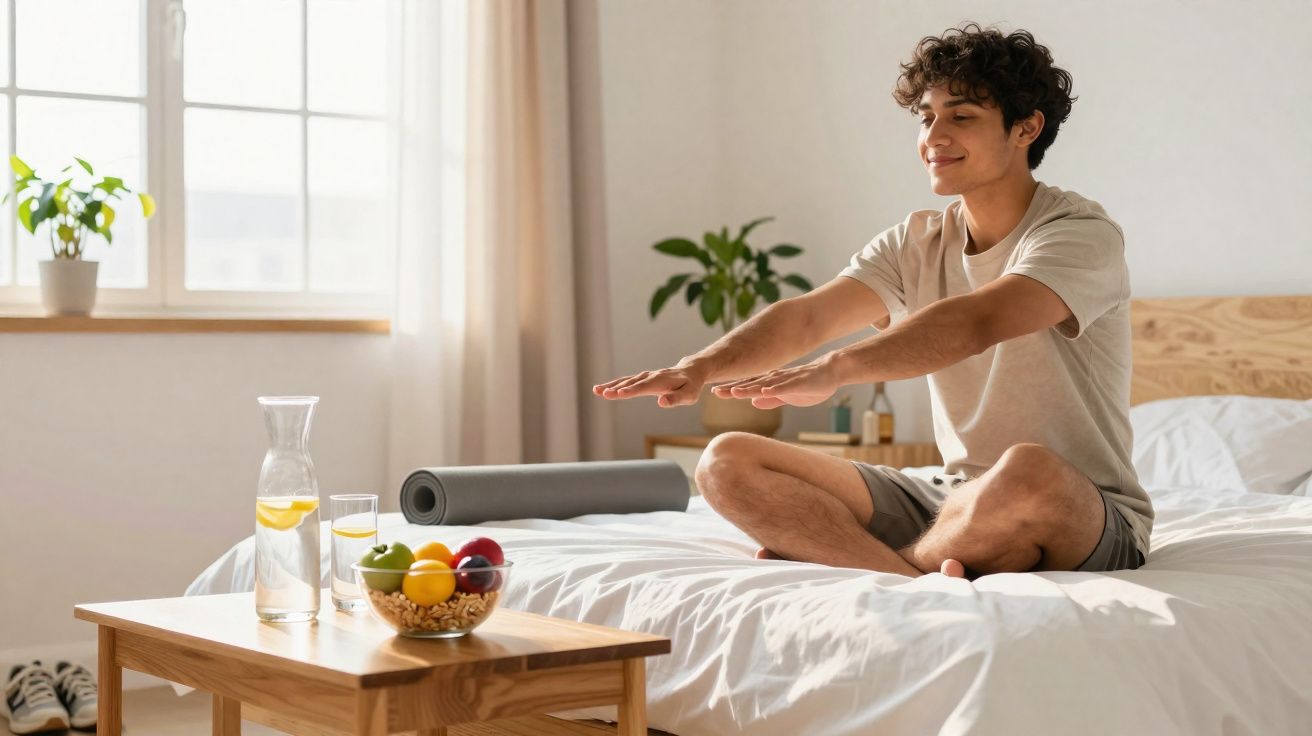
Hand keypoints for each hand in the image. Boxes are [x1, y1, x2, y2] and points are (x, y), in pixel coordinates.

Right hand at [593, 364, 707, 407]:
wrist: (691, 371)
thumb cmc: (691, 386)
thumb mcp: (689, 395)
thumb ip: (676, 399)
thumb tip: (661, 402)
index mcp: (662, 382)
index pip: (644, 387)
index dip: (632, 391)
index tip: (619, 394)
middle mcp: (651, 377)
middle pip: (631, 383)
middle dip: (616, 388)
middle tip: (602, 393)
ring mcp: (646, 376)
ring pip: (627, 381)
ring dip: (611, 385)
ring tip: (596, 390)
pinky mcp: (643, 378)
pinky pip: (627, 381)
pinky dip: (615, 384)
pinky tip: (604, 389)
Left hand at [710, 356, 843, 408]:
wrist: (830, 372)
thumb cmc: (809, 385)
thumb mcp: (787, 396)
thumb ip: (771, 399)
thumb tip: (754, 402)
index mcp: (772, 383)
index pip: (748, 386)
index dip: (731, 389)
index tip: (715, 391)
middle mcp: (775, 380)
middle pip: (751, 384)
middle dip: (733, 388)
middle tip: (715, 391)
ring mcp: (786, 381)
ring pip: (764, 385)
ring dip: (749, 388)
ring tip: (734, 392)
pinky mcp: (799, 383)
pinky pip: (785, 387)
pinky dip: (774, 390)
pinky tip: (764, 392)